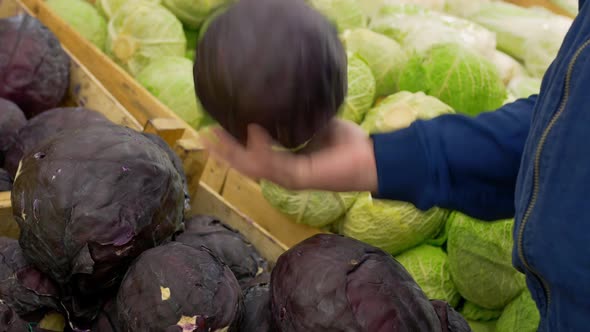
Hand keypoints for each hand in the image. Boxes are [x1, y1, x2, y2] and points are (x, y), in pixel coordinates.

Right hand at [202, 118, 377, 192]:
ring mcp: (290, 178)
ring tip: (215, 136)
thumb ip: (301, 116)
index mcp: (288, 164)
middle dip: (224, 152)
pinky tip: (253, 129)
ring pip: (252, 168)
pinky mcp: (299, 177)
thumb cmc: (349, 145)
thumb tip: (288, 94)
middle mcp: (285, 174)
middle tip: (204, 135)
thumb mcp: (319, 124)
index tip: (217, 129)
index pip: (254, 157)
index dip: (234, 146)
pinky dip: (261, 147)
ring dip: (232, 153)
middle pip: (246, 165)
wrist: (372, 160)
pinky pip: (273, 163)